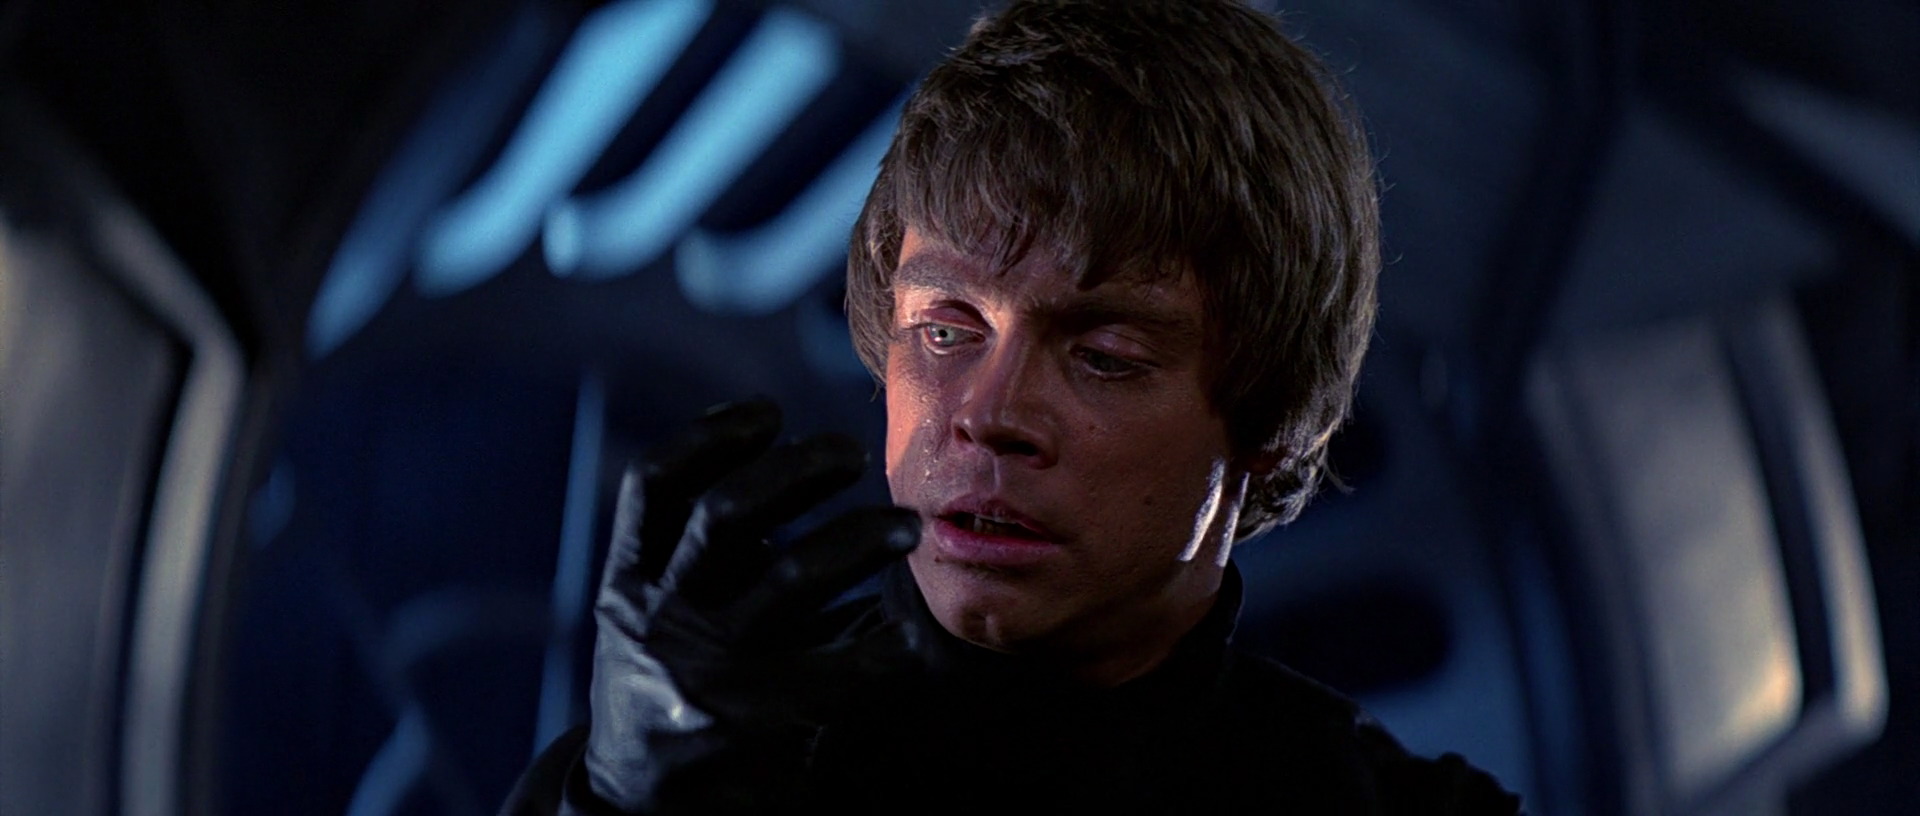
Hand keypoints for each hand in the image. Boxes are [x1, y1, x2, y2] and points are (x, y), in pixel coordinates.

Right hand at [576, 400, 920, 813]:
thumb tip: (769, 450)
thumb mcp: (647, 611)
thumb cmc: (663, 679)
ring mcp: (715, 670)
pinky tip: (915, 629)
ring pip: (794, 575)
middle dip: (798, 469)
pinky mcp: (768, 720)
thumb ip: (695, 547)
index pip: (654, 487)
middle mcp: (663, 618)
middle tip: (850, 452)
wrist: (642, 805)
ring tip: (905, 526)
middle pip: (727, 514)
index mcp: (628, 583)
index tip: (766, 413)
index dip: (710, 437)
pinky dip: (888, 639)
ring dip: (859, 535)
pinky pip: (846, 665)